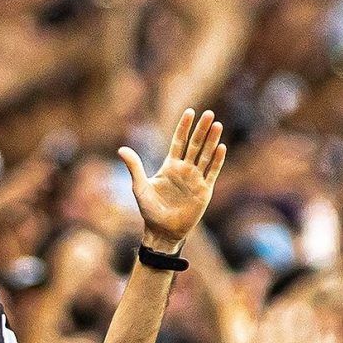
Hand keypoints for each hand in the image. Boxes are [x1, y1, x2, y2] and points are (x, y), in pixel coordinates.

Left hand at [118, 108, 225, 249]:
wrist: (162, 231)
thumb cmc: (149, 210)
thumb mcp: (139, 187)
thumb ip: (134, 167)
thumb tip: (121, 149)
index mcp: (169, 166)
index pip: (179, 142)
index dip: (184, 127)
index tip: (190, 111)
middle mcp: (184, 170)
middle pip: (195, 145)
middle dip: (202, 129)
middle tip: (209, 113)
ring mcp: (195, 179)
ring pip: (205, 155)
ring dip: (212, 140)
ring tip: (218, 125)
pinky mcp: (204, 190)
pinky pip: (212, 172)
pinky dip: (216, 160)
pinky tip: (221, 147)